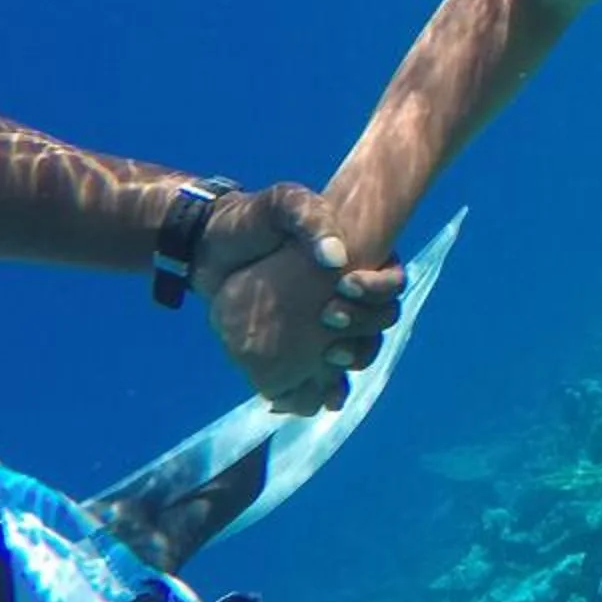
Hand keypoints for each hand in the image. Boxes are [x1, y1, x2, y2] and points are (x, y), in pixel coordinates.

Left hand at [197, 183, 407, 416]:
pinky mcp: (301, 347)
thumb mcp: (284, 202)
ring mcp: (326, 323)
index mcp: (360, 259)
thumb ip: (312, 219)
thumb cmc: (253, 220)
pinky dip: (330, 391)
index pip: (391, 283)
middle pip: (381, 321)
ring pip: (361, 350)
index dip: (379, 291)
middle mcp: (350, 294)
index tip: (346, 285)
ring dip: (354, 359)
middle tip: (329, 320)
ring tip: (327, 360)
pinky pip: (327, 376)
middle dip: (365, 326)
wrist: (209, 247)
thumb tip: (337, 260)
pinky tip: (323, 400)